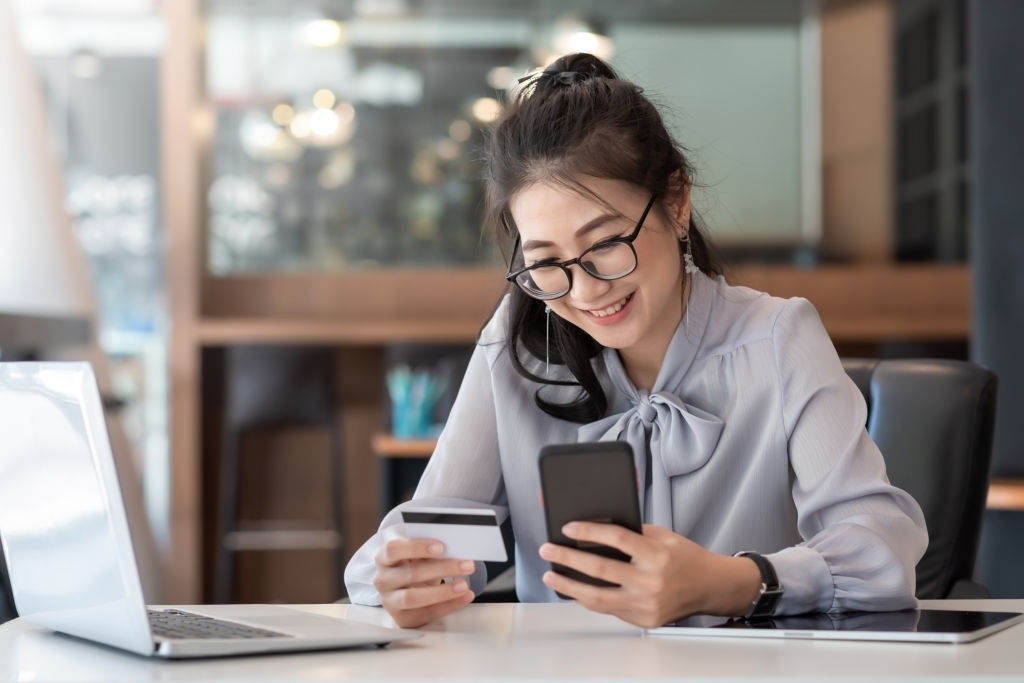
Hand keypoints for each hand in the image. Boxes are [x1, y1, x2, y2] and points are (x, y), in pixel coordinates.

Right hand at [372, 537, 476, 627]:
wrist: (402, 592)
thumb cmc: (411, 568)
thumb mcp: (417, 556)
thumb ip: (429, 551)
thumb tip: (455, 548)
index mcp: (384, 558)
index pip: (394, 550)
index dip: (416, 548)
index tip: (440, 547)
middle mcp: (383, 580)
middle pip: (410, 574)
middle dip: (441, 569)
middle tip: (466, 565)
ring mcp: (390, 601)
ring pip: (413, 597)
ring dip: (443, 592)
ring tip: (464, 585)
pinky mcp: (402, 618)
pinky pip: (426, 614)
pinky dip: (449, 606)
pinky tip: (464, 597)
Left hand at [538, 523, 761, 628]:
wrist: (711, 586)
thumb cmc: (686, 557)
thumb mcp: (664, 536)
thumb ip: (634, 532)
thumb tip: (595, 528)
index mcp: (658, 555)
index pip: (617, 538)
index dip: (589, 531)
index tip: (568, 528)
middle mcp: (652, 581)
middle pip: (601, 568)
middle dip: (568, 558)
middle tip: (548, 549)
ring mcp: (647, 604)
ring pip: (598, 597)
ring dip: (569, 585)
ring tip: (551, 574)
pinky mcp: (645, 620)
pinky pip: (609, 609)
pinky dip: (588, 599)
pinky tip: (574, 589)